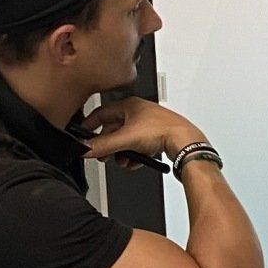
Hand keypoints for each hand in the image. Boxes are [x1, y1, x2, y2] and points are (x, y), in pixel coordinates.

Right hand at [78, 97, 205, 164]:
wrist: (185, 142)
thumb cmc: (163, 130)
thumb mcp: (126, 138)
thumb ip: (103, 145)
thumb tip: (85, 149)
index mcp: (130, 105)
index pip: (101, 112)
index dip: (89, 125)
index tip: (82, 135)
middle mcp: (139, 112)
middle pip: (114, 129)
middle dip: (108, 144)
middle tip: (102, 155)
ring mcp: (148, 124)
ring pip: (127, 139)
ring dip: (122, 152)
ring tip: (121, 161)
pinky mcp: (157, 136)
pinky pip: (139, 146)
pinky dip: (134, 155)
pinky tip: (135, 162)